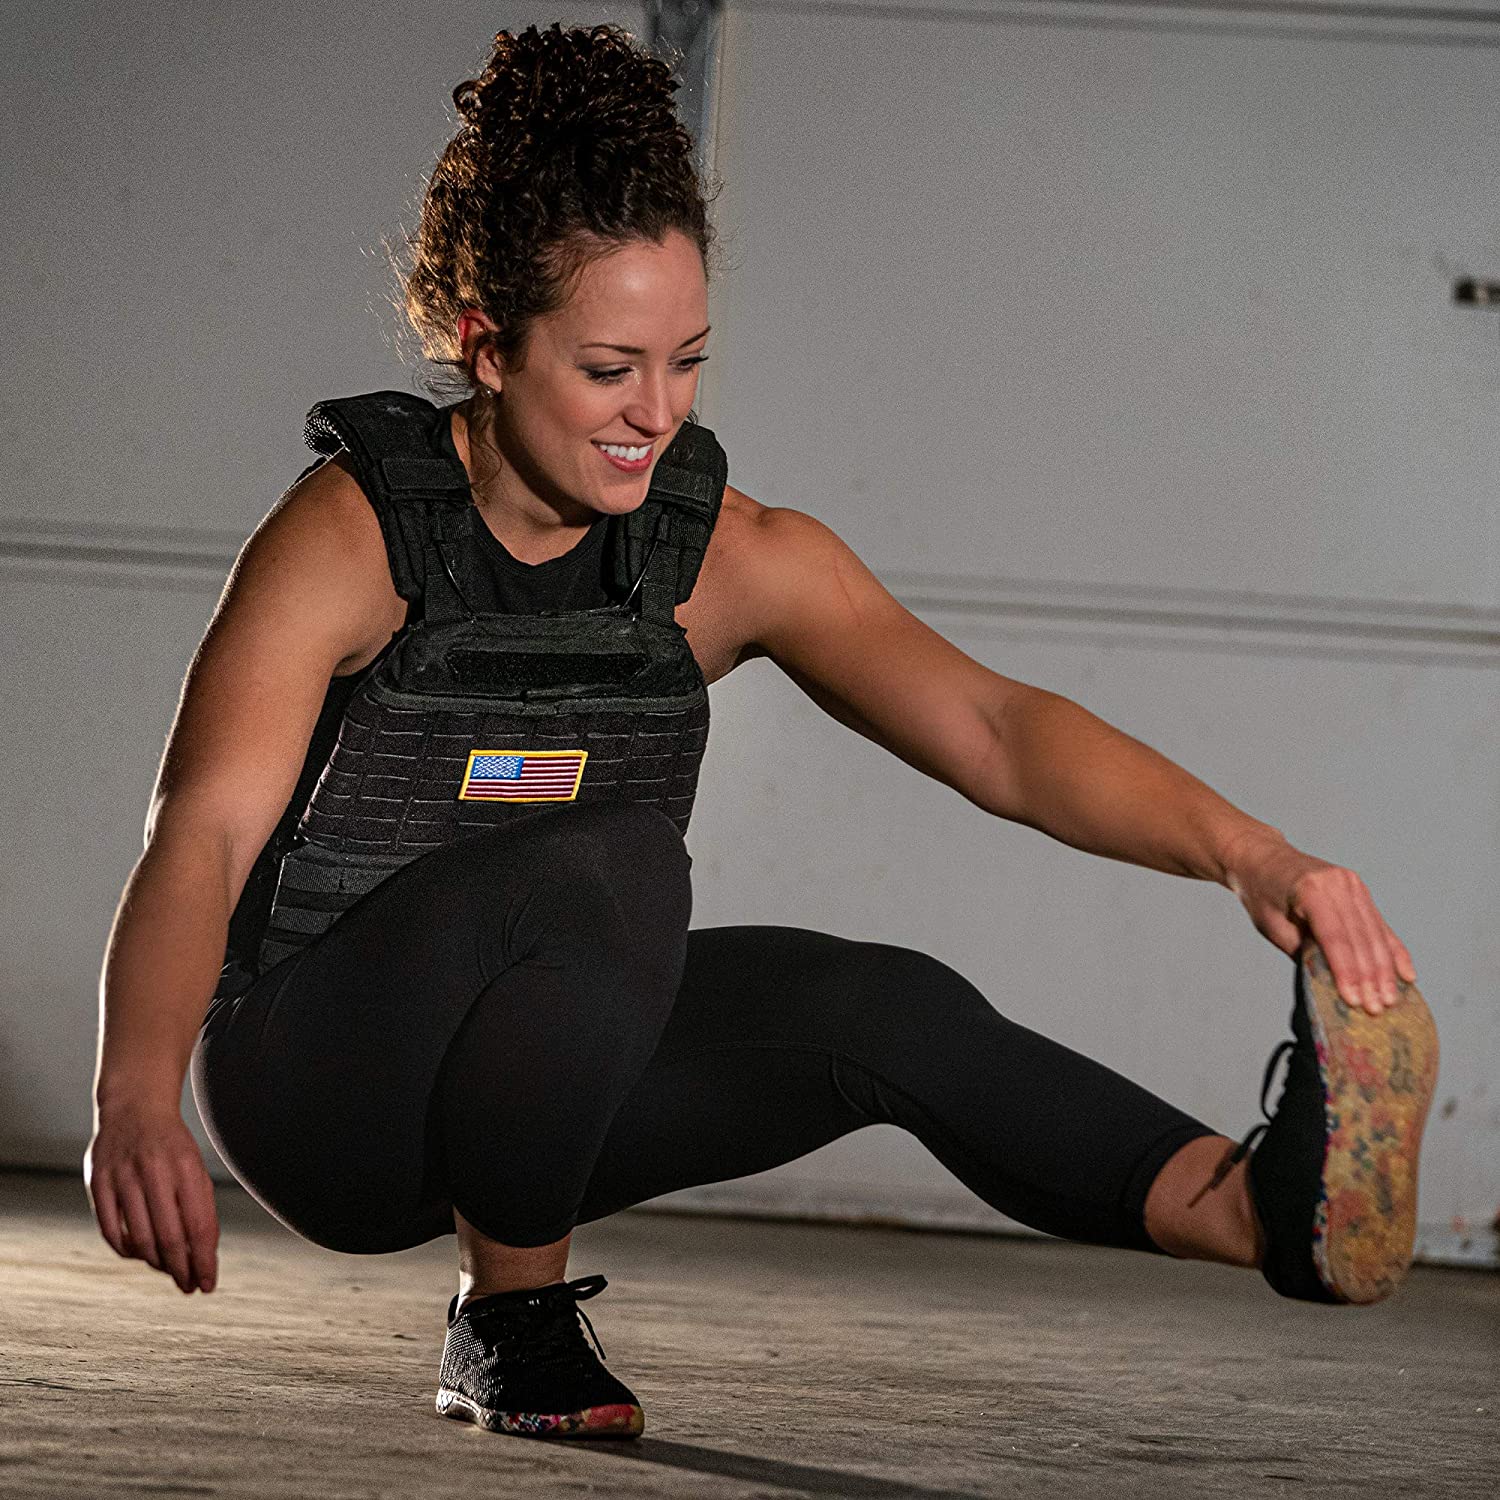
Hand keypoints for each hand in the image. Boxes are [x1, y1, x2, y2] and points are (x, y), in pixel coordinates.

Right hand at [83, 1105, 219, 1293]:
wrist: (135, 1108)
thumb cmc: (172, 1147)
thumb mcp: (195, 1169)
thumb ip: (200, 1208)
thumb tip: (203, 1257)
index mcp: (186, 1168)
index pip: (198, 1227)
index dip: (203, 1261)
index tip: (208, 1284)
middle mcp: (154, 1173)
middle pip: (169, 1238)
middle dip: (182, 1270)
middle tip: (189, 1287)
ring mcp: (122, 1178)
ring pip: (140, 1240)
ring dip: (156, 1264)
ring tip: (168, 1270)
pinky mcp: (97, 1184)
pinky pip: (111, 1232)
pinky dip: (126, 1251)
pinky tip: (139, 1255)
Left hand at [1224, 832, 1417, 1016]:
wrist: (1261, 857)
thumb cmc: (1261, 894)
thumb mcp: (1271, 926)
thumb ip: (1302, 951)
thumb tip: (1332, 984)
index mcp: (1311, 890)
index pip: (1334, 938)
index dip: (1346, 972)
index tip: (1354, 1000)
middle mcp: (1337, 884)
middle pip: (1359, 938)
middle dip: (1369, 977)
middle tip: (1376, 1009)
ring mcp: (1352, 884)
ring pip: (1374, 934)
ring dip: (1384, 970)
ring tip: (1388, 999)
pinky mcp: (1359, 889)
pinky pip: (1379, 925)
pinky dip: (1393, 951)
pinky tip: (1406, 974)